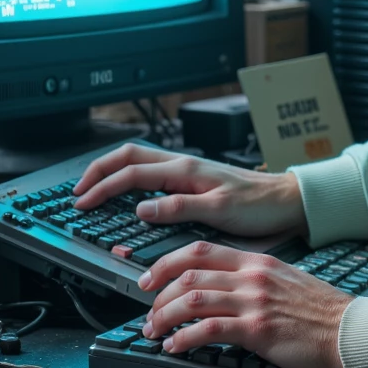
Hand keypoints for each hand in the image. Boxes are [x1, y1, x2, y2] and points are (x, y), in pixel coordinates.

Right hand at [72, 144, 307, 237]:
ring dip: (113, 172)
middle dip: (99, 171)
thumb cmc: (261, 205)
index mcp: (186, 170)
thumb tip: (141, 209)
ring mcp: (189, 171)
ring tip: (95, 189)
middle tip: (78, 192)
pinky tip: (129, 193)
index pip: (131, 172)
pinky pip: (154, 174)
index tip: (83, 203)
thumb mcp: (220, 210)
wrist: (289, 200)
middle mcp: (184, 165)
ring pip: (140, 162)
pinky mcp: (195, 180)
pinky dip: (132, 180)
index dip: (103, 187)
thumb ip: (179, 208)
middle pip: (129, 157)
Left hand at [140, 240, 353, 367]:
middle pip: (190, 273)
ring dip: (165, 317)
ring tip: (154, 332)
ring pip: (193, 299)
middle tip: (147, 311)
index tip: (152, 279)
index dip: (168, 263)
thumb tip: (229, 291)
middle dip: (159, 293)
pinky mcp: (258, 330)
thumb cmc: (327, 315)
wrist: (354, 332)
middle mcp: (253, 277)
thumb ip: (259, 282)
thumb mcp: (290, 283)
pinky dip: (184, 338)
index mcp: (259, 263)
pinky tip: (174, 347)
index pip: (202, 251)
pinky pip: (208, 330)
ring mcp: (255, 302)